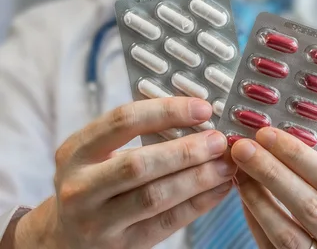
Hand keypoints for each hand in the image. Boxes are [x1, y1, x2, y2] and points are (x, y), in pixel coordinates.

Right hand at [12, 98, 234, 248]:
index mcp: (76, 151)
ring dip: (197, 178)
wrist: (64, 236)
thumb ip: (132, 130)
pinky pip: (166, 224)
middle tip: (218, 139)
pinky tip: (219, 189)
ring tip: (225, 164)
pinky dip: (197, 204)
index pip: (123, 121)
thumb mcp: (95, 150)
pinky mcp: (122, 247)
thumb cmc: (91, 179)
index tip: (201, 108)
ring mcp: (99, 222)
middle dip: (185, 150)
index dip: (166, 111)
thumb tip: (193, 111)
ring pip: (155, 197)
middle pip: (139, 163)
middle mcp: (81, 187)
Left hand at [231, 127, 316, 248]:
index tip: (267, 134)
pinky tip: (245, 195)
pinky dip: (256, 220)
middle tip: (243, 147)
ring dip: (258, 197)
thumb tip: (277, 143)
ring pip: (287, 234)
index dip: (297, 156)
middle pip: (308, 206)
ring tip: (240, 170)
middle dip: (271, 171)